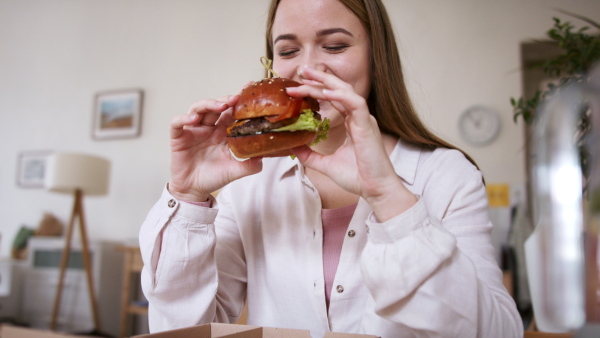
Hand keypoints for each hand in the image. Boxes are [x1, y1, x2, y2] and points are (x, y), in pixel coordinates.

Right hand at [168, 93, 262, 201]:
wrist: (194, 190)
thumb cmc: (214, 177)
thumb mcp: (235, 171)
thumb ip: (250, 164)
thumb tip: (264, 156)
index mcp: (223, 132)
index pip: (232, 112)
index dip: (239, 100)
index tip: (249, 88)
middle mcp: (209, 128)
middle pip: (216, 107)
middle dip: (225, 100)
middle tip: (235, 99)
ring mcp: (193, 131)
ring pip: (198, 108)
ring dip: (208, 104)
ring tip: (219, 106)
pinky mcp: (178, 137)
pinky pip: (177, 123)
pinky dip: (183, 118)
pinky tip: (193, 120)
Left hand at [287, 67, 415, 220]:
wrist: (375, 190)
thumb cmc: (358, 177)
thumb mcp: (326, 164)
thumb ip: (310, 155)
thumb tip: (293, 147)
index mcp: (352, 123)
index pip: (334, 99)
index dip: (318, 89)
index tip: (299, 85)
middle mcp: (359, 118)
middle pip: (339, 89)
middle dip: (321, 78)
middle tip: (302, 70)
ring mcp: (364, 120)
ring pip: (345, 91)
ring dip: (326, 82)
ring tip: (308, 76)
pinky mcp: (367, 126)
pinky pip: (355, 103)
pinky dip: (341, 95)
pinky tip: (326, 91)